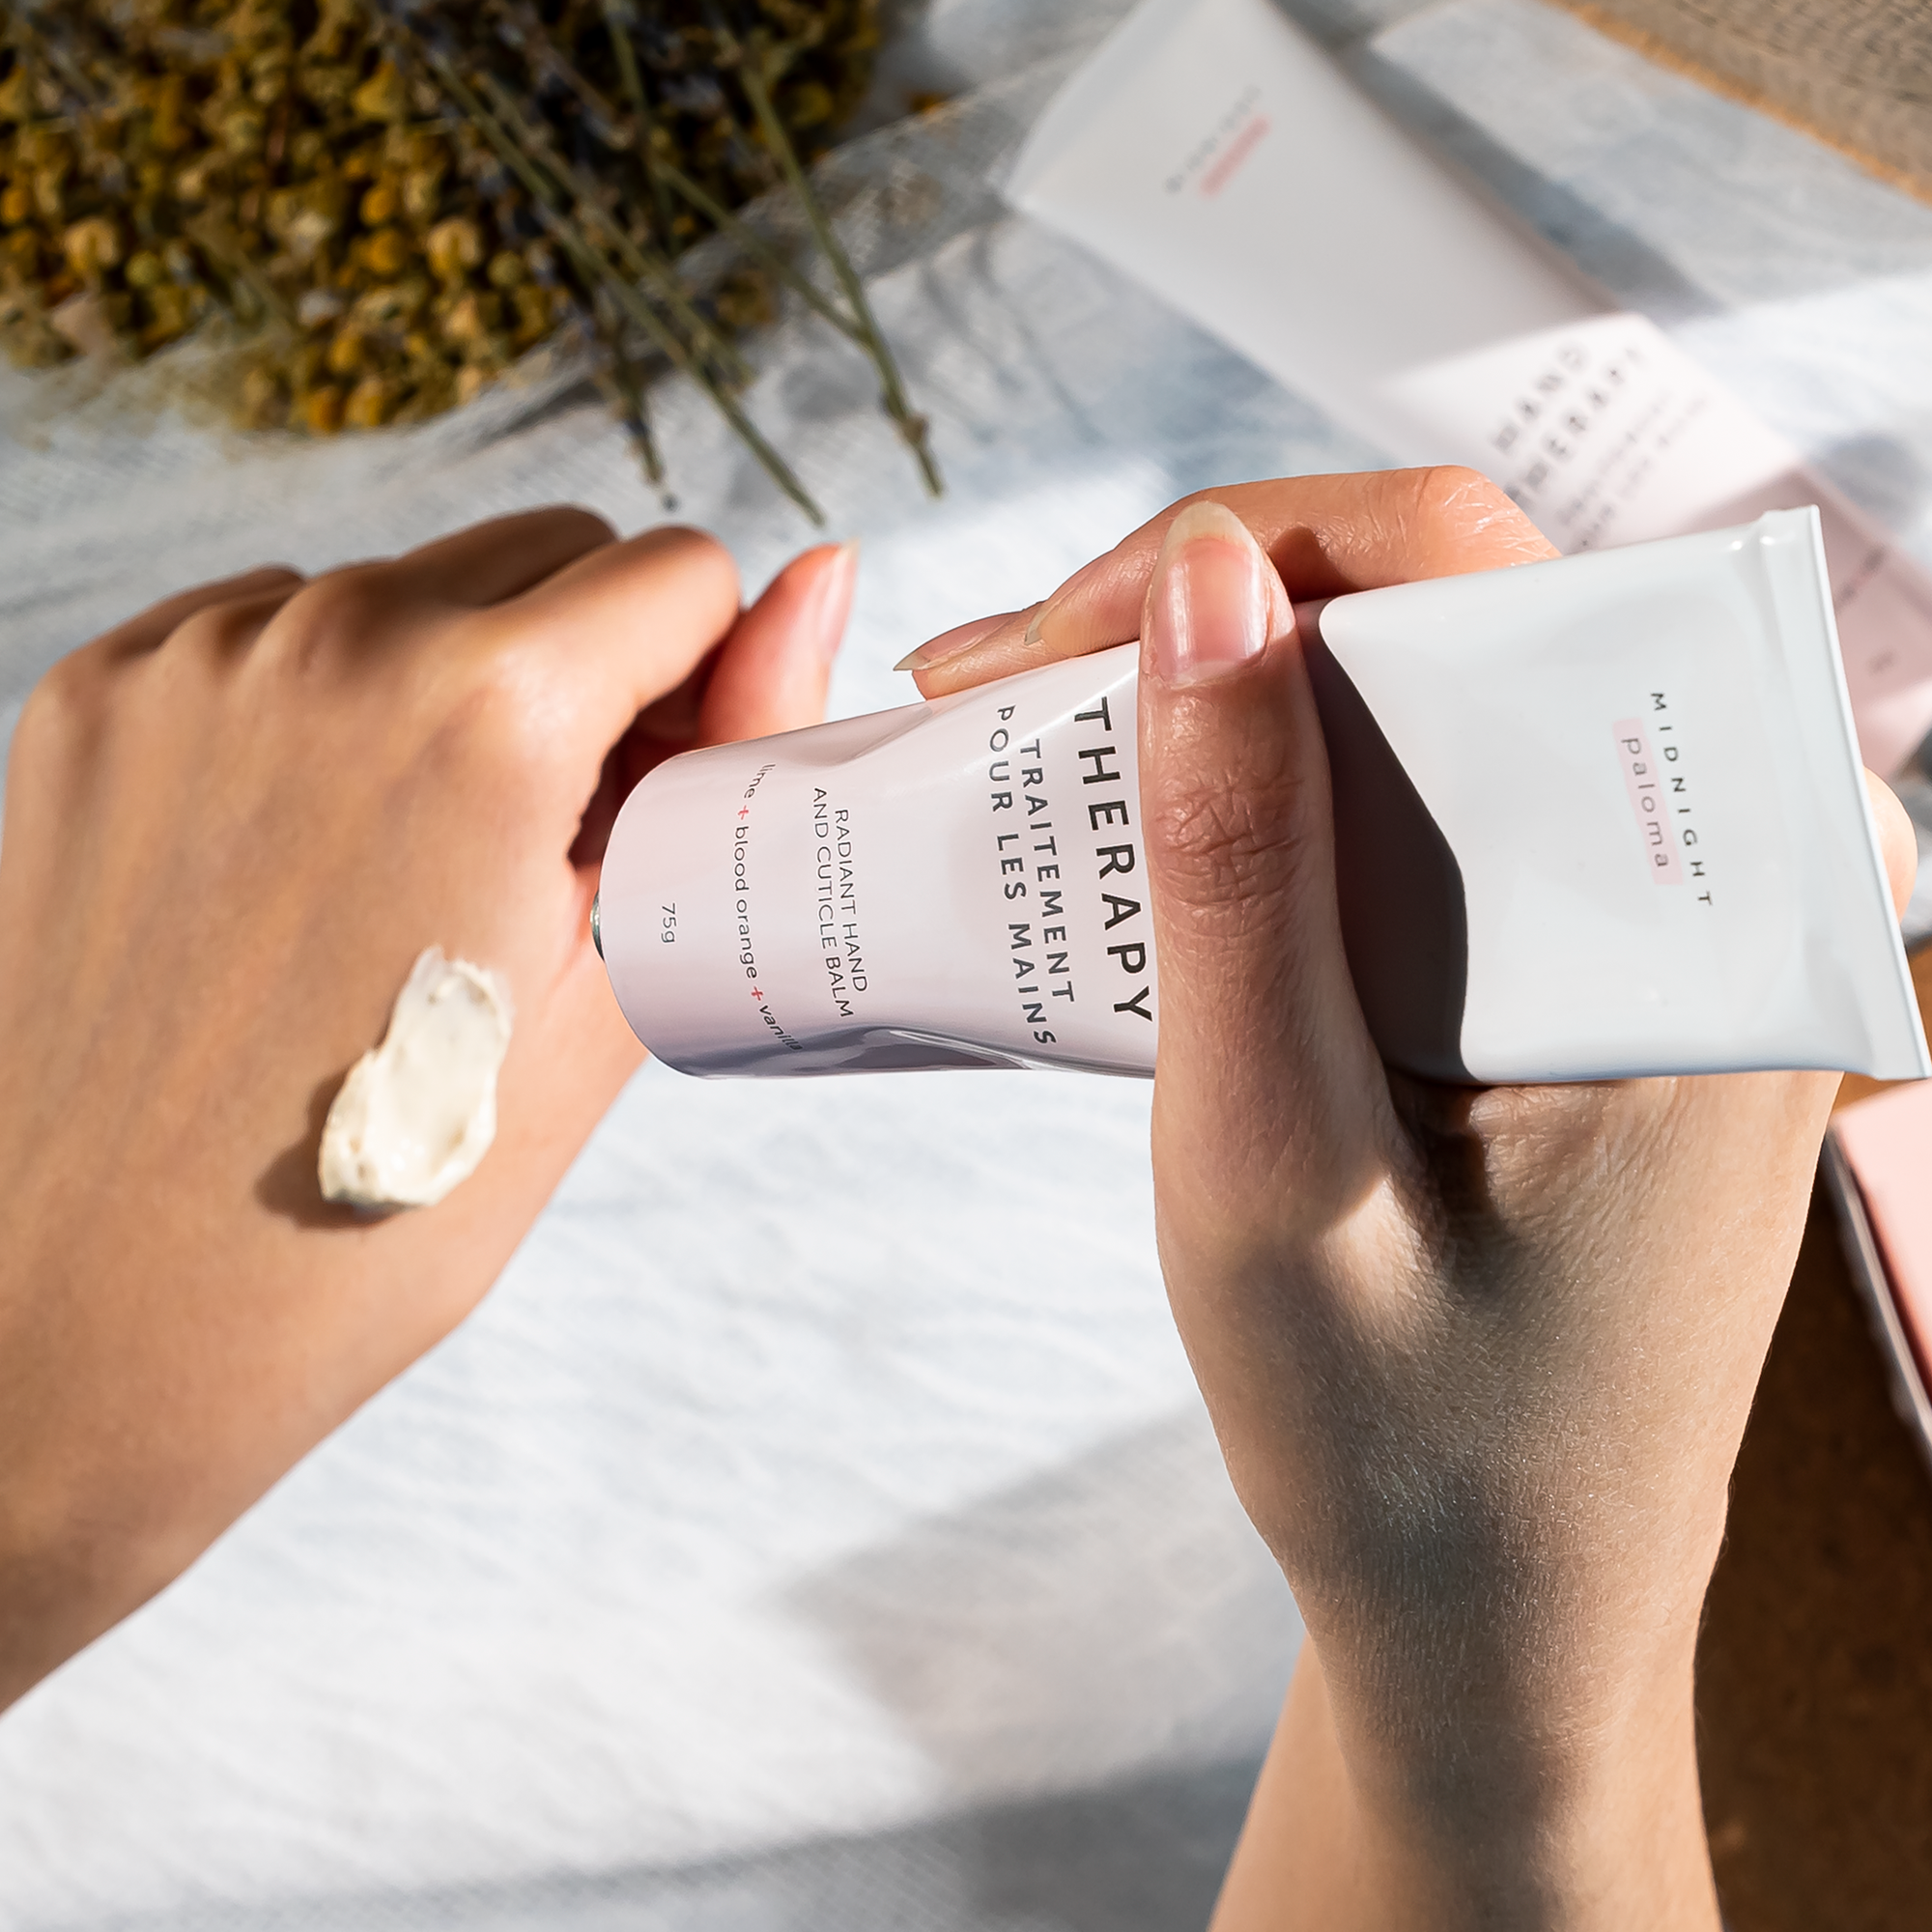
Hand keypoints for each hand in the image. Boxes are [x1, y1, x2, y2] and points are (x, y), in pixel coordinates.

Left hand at [0, 511, 853, 1709]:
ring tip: (411, 880)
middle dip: (589, 672)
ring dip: (455, 685)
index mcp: (483, 715)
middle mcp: (324, 640)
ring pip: (410, 587)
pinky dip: (326, 706)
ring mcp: (191, 661)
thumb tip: (820, 585)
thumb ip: (725, 759)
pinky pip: (276, 631)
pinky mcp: (97, 694)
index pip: (680, 573)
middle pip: (549, 554)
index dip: (703, 688)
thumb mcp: (609, 989)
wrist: (87, 1326)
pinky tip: (308, 860)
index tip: (653, 804)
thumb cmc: (378, 1204)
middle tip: (545, 856)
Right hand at [910, 469, 1918, 1928]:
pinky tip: (1163, 835)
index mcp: (1721, 923)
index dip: (1252, 553)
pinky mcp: (1606, 973)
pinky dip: (1292, 799)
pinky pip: (1451, 808)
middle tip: (1002, 684)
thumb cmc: (1402, 1454)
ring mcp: (1678, 927)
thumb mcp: (1272, 1165)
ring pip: (1444, 706)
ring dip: (1239, 707)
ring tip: (1047, 741)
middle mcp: (1739, 891)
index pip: (1502, 589)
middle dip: (1216, 621)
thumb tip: (1207, 575)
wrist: (1502, 1632)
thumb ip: (1242, 867)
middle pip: (1470, 624)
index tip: (1047, 638)